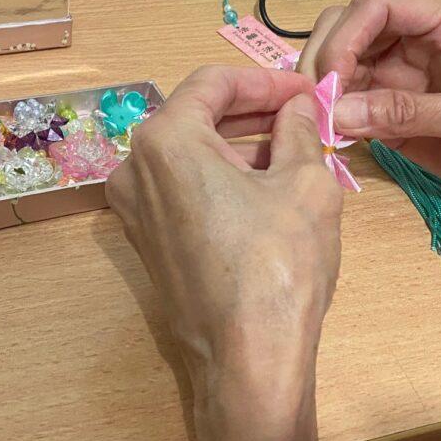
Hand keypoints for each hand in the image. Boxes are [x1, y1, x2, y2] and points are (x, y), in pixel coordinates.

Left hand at [106, 66, 342, 440]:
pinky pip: (184, 191)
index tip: (306, 89)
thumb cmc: (278, 264)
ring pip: (190, 156)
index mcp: (164, 140)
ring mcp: (134, 210)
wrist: (246, 361)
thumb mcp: (305, 184)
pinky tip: (265, 187)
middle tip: (304, 114)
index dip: (266, 80)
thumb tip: (298, 106)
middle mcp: (134, 169)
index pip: (214, 83)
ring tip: (295, 149)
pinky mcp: (146, 243)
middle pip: (196, 117)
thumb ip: (299, 130)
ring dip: (239, 145)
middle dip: (253, 111)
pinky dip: (221, 179)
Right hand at [299, 0, 440, 218]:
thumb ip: (409, 113)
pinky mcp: (400, 117)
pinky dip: (337, 120)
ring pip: (344, 69)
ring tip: (316, 126)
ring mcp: (407, 80)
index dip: (345, 36)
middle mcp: (420, 42)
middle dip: (325, 60)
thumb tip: (338, 114)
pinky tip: (331, 139)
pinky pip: (355, 108)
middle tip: (312, 105)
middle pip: (349, 30)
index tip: (331, 82)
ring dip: (325, 92)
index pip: (376, 5)